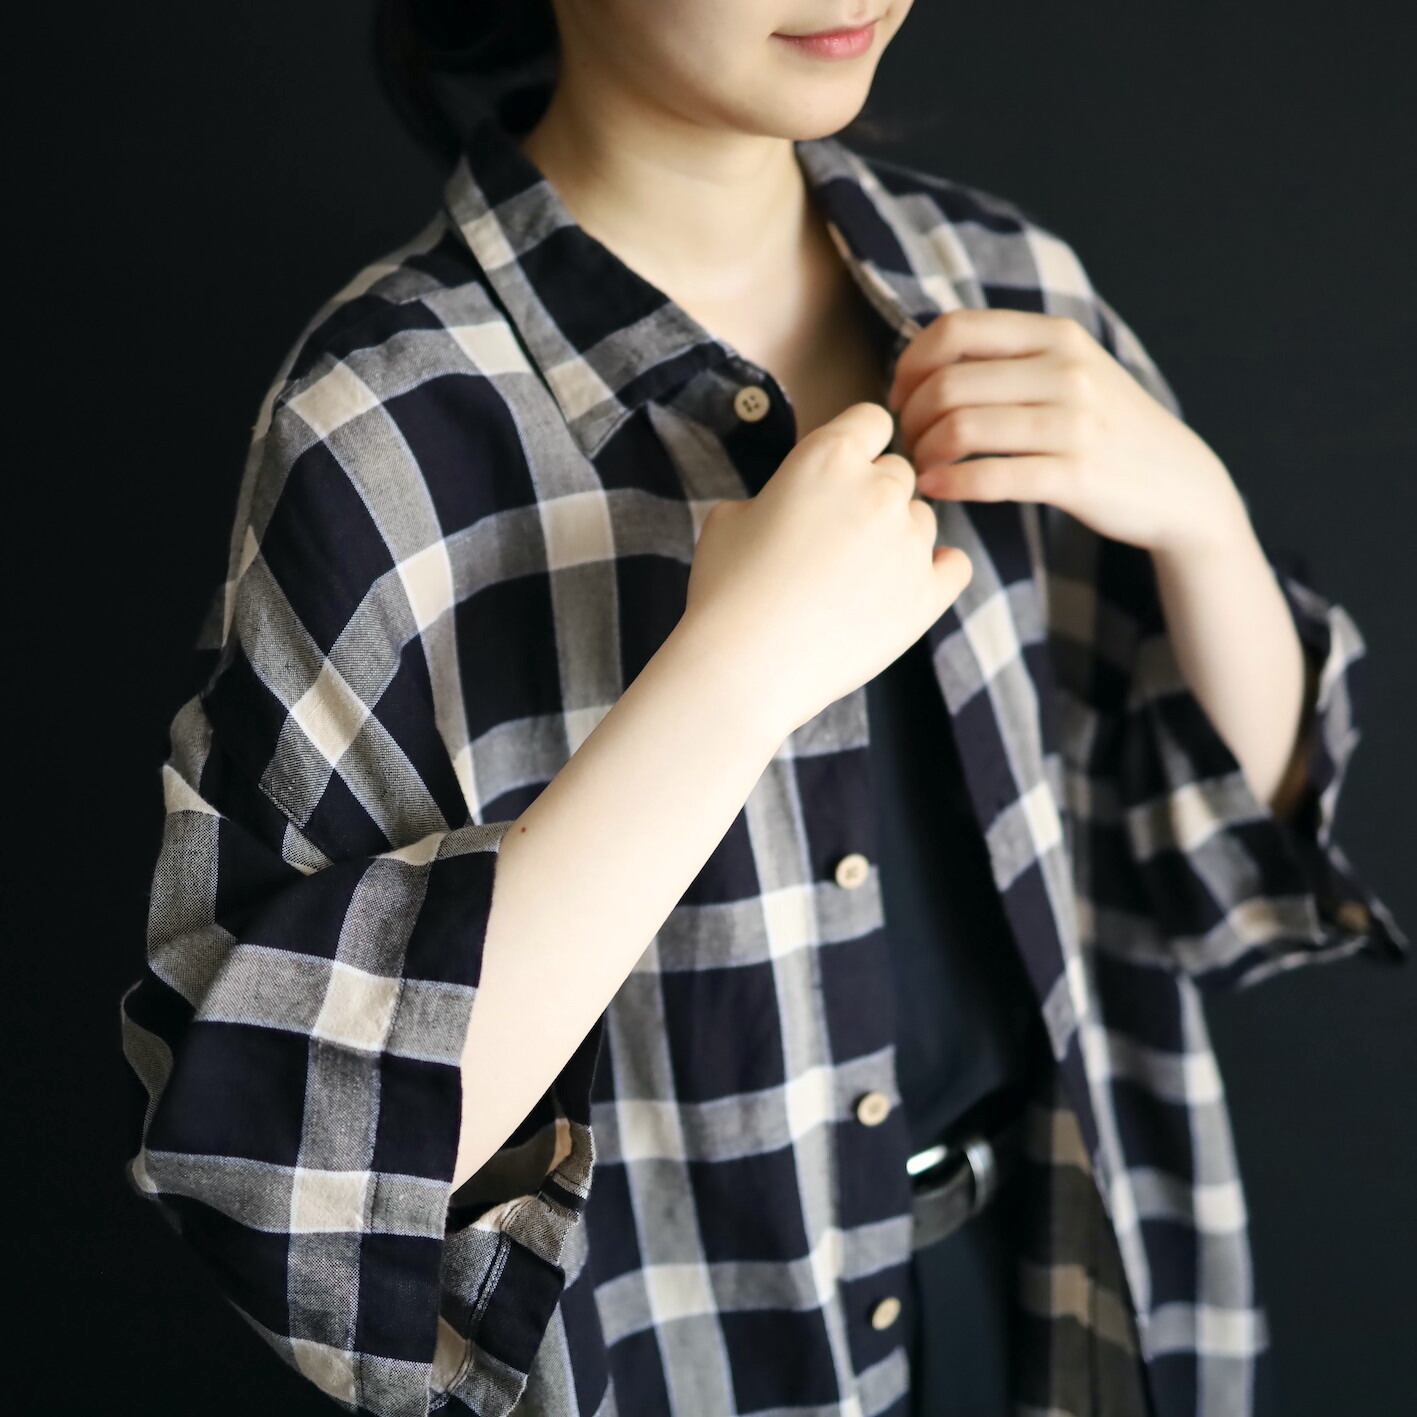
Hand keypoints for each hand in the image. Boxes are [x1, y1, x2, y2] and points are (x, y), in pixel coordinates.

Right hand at [682, 402, 973, 737]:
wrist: (744, 667)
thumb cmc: (726, 590)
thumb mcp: (729, 517)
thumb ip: (777, 494)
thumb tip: (793, 505)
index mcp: (829, 456)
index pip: (870, 419)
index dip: (855, 444)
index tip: (840, 473)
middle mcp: (880, 489)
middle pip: (898, 472)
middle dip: (871, 495)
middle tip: (836, 538)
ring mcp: (910, 543)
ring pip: (923, 520)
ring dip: (898, 536)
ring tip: (853, 577)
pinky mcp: (928, 594)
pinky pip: (955, 565)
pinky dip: (936, 571)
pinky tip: (904, 585)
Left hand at [885, 308, 1250, 555]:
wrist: (1178, 482)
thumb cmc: (1102, 428)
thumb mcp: (1068, 370)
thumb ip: (1009, 355)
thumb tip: (923, 355)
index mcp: (1055, 334)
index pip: (954, 330)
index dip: (910, 365)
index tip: (900, 398)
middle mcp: (1066, 369)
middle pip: (947, 383)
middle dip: (911, 418)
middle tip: (908, 443)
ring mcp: (1074, 422)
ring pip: (961, 427)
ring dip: (924, 453)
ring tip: (922, 468)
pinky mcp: (1076, 475)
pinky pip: (990, 476)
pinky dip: (950, 484)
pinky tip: (936, 490)